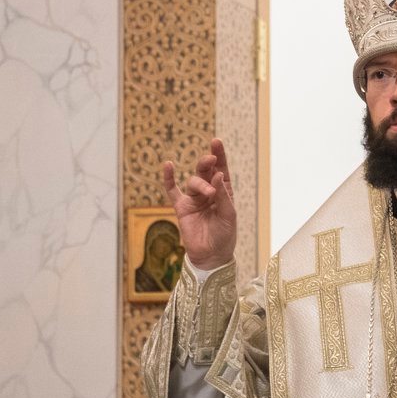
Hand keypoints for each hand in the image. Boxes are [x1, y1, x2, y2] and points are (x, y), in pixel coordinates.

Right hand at [163, 138, 237, 269]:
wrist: (211, 256)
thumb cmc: (224, 235)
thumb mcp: (228, 214)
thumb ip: (223, 195)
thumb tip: (217, 174)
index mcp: (223, 192)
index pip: (221, 169)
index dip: (219, 155)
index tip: (216, 141)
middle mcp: (209, 192)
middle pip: (205, 171)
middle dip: (207, 163)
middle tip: (211, 159)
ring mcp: (194, 199)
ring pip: (193, 182)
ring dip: (200, 184)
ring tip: (209, 194)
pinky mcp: (182, 208)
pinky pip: (173, 191)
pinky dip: (169, 179)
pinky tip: (168, 165)